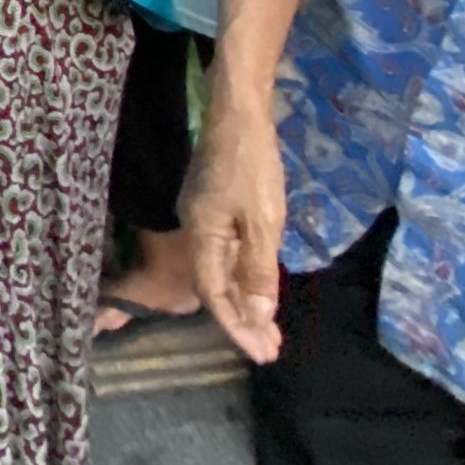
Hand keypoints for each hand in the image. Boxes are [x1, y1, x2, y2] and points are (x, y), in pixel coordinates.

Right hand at [182, 90, 288, 363]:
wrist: (239, 112)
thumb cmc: (252, 165)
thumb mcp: (263, 221)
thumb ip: (258, 270)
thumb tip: (258, 316)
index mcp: (202, 236)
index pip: (214, 294)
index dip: (236, 326)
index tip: (261, 353)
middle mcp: (195, 229)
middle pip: (214, 286)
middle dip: (242, 321)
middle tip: (270, 350)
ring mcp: (203, 216)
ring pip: (220, 269)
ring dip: (244, 300)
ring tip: (269, 329)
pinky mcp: (213, 204)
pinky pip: (225, 252)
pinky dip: (243, 274)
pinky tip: (258, 284)